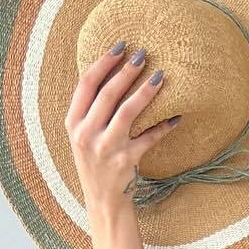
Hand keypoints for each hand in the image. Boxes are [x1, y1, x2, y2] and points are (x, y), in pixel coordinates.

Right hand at [64, 43, 178, 219]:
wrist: (103, 201)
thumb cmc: (96, 162)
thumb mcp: (82, 135)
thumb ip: (90, 110)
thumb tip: (113, 73)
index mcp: (72, 123)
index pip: (86, 84)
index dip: (103, 62)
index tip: (120, 46)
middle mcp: (86, 134)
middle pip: (108, 94)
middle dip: (126, 71)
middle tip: (143, 54)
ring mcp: (106, 148)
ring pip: (127, 112)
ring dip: (145, 91)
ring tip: (159, 76)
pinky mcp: (126, 161)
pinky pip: (149, 138)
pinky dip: (163, 126)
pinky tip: (176, 116)